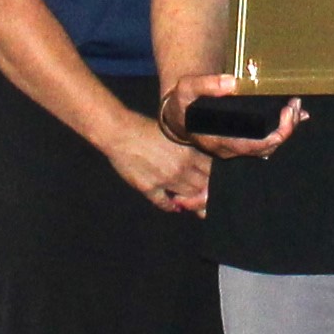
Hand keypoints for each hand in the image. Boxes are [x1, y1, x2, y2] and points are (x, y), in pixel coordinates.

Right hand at [98, 116, 214, 212]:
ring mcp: (165, 180)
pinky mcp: (149, 188)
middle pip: (202, 187)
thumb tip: (199, 160)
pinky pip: (165, 203)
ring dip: (190, 200)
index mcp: (188, 152)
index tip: (213, 181)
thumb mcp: (173, 133)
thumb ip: (187, 147)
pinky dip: (171, 206)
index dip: (214, 178)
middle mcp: (180, 168)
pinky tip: (173, 205)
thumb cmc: (144, 127)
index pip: (212, 171)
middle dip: (205, 192)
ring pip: (187, 197)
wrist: (120, 132)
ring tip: (190, 200)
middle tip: (205, 196)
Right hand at [163, 74, 299, 161]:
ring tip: (295, 107)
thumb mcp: (187, 89)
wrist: (178, 115)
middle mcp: (230, 148)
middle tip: (294, 105)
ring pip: (268, 146)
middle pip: (266, 147)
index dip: (276, 133)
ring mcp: (236, 147)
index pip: (254, 145)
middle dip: (286, 128)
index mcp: (218, 140)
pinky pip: (266, 141)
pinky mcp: (241, 142)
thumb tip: (231, 82)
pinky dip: (282, 129)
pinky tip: (294, 116)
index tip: (286, 112)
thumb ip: (206, 85)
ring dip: (286, 128)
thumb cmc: (183, 103)